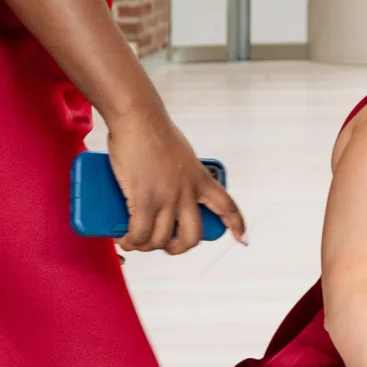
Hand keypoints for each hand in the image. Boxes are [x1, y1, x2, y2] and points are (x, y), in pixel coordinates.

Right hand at [107, 111, 247, 254]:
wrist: (138, 118)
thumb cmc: (154, 132)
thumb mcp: (181, 156)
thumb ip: (180, 176)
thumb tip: (162, 196)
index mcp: (200, 178)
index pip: (227, 205)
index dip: (236, 225)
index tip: (242, 239)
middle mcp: (187, 191)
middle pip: (193, 235)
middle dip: (178, 247)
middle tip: (164, 245)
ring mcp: (167, 196)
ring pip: (162, 239)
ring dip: (147, 246)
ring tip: (135, 240)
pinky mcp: (144, 198)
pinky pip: (140, 233)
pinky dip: (131, 241)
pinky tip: (125, 239)